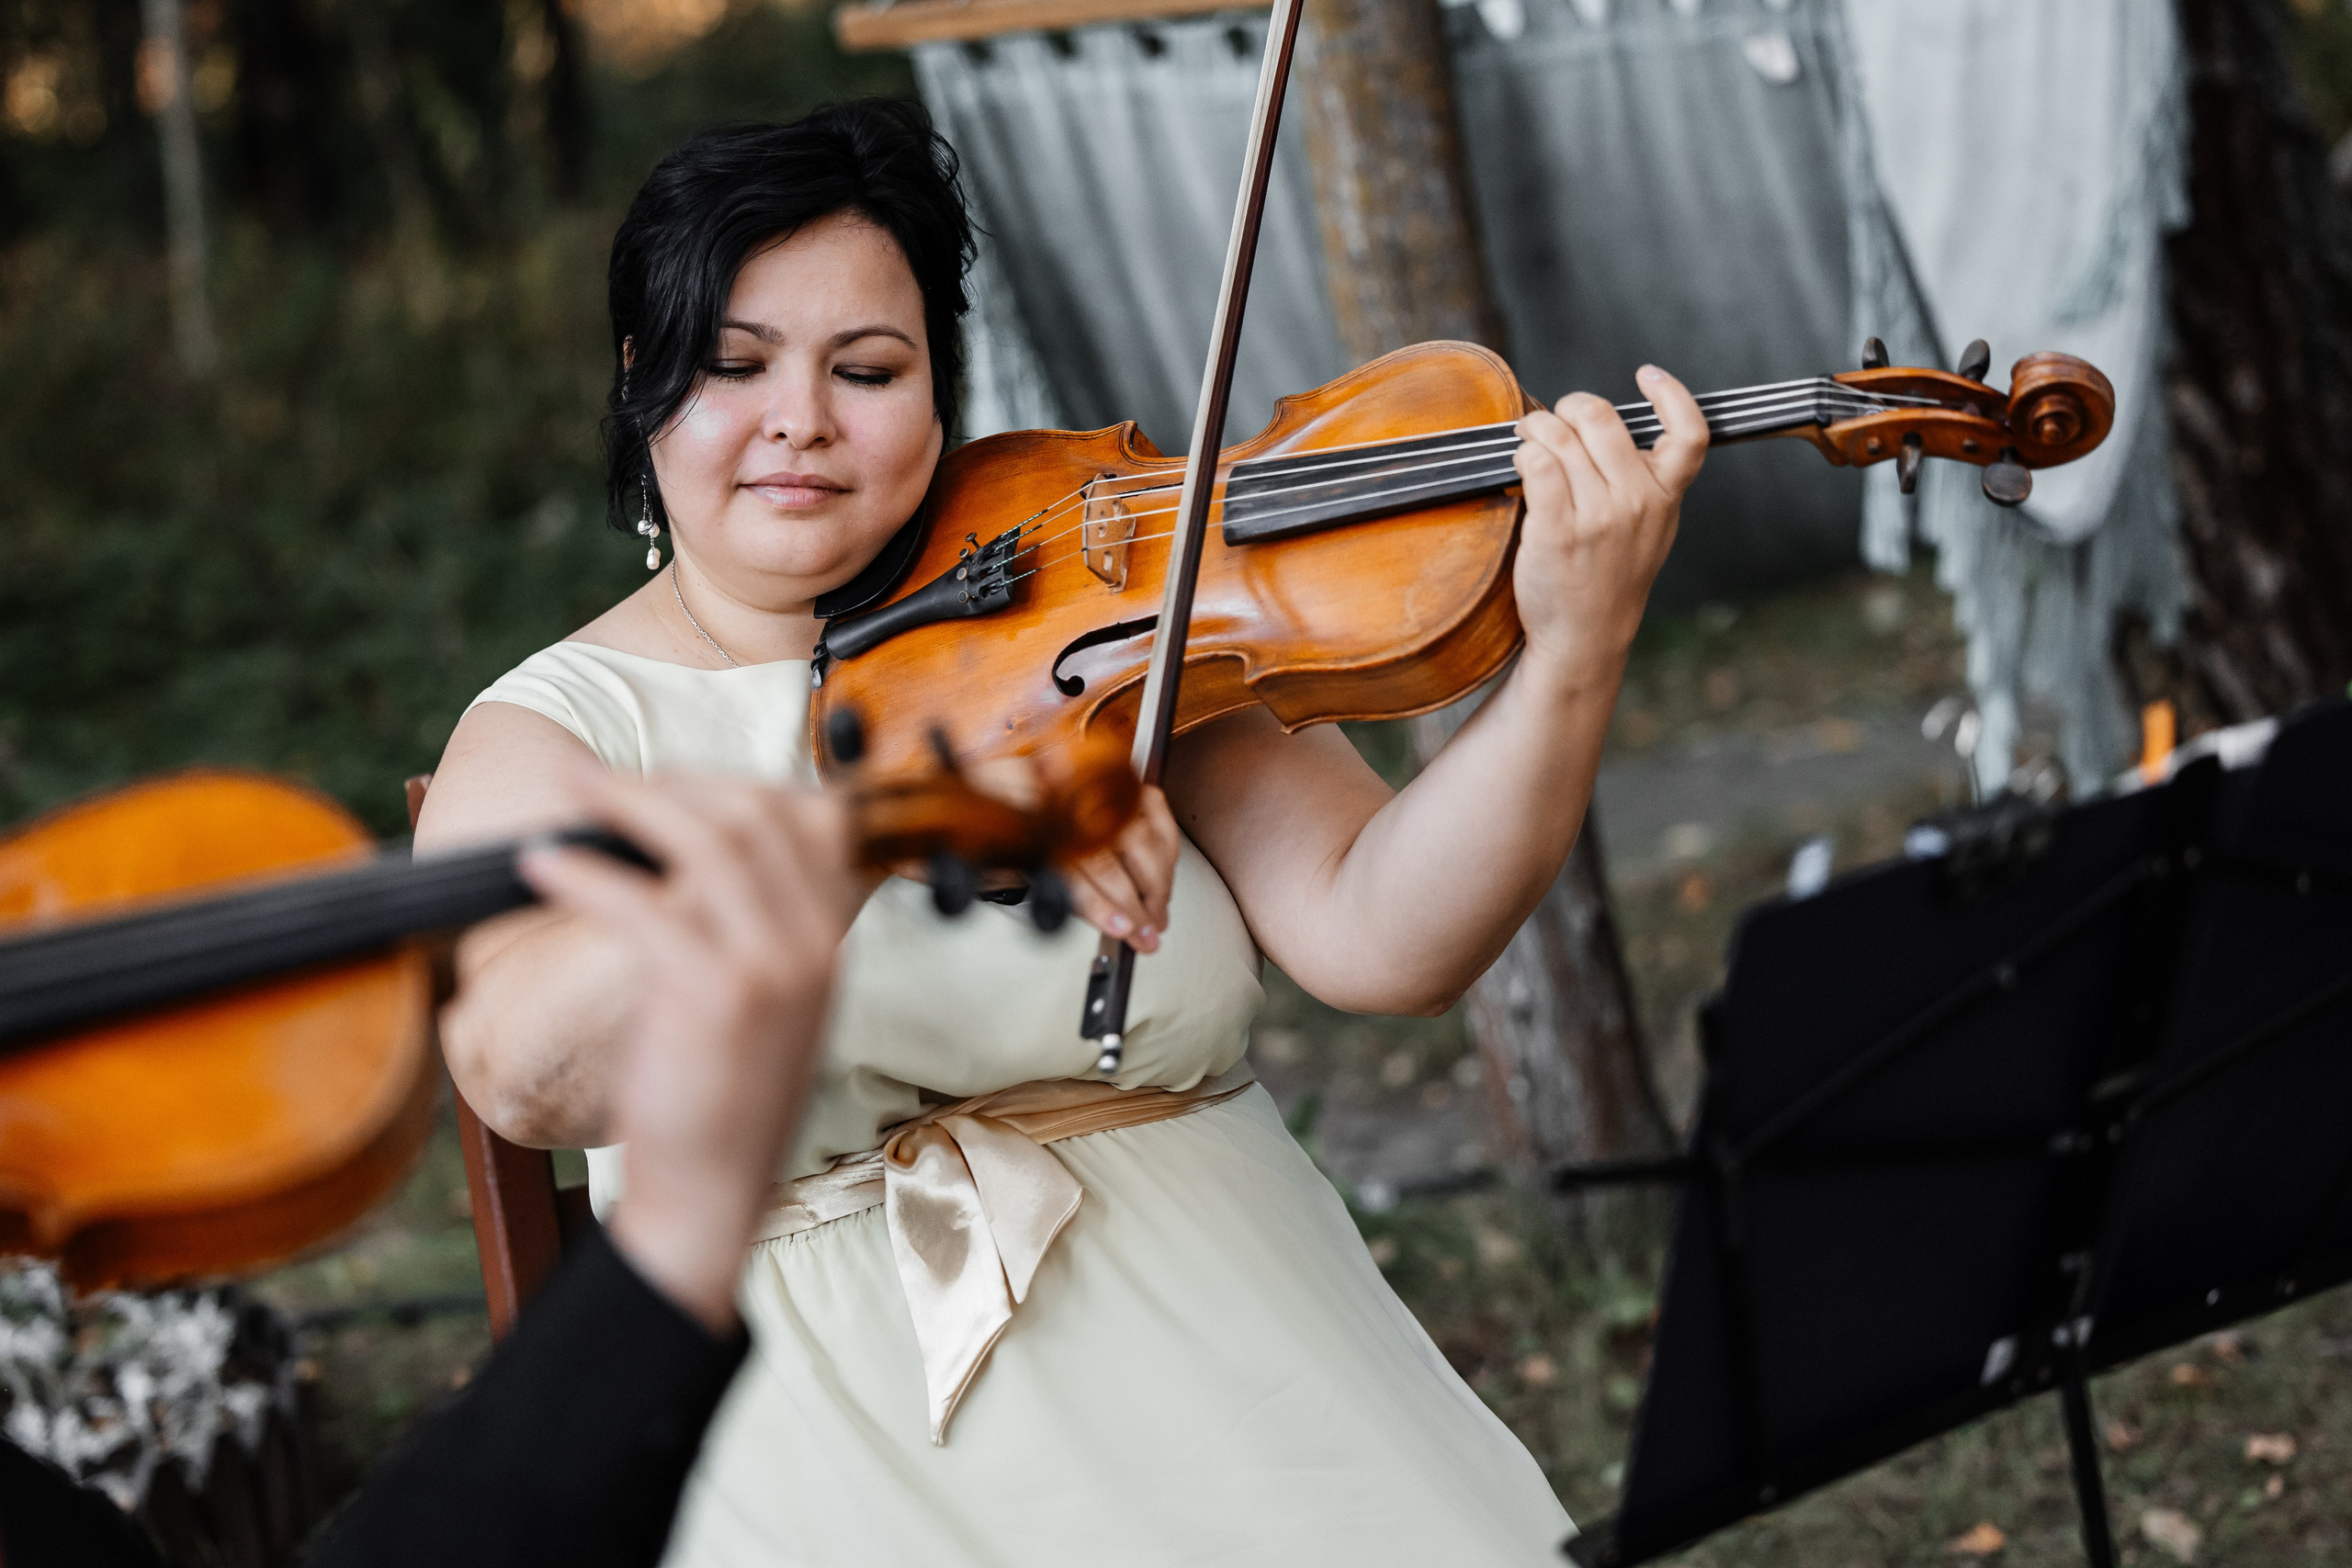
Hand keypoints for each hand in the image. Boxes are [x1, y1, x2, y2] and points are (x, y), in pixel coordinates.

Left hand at [514, 767, 858, 1333]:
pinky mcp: (714, 995)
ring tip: (573, 799)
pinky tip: (543, 867)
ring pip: (707, 840)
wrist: (712, 1194)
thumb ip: (757, 926)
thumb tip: (692, 845)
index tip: (669, 782)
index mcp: (831, 940)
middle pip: (753, 814)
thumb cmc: (721, 1098)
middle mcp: (814, 944)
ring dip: (627, 806)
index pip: (809, 817)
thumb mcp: (770, 1001)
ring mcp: (772, 968)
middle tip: (601, 782)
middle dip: (669, 782)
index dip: (732, 782)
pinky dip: (587, 873)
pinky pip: (646, 904)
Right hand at [961, 756, 1179, 952]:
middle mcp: (1063, 785)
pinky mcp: (1018, 837)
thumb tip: (1137, 886)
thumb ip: (1086, 838)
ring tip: (1138, 933)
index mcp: (1075, 774)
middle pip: (1130, 837)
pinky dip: (1096, 905)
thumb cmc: (980, 824)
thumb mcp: (1042, 821)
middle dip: (1151, 887)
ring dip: (1128, 904)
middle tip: (1154, 924)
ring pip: (1104, 859)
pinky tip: (1113, 924)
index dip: (1162, 858)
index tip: (1163, 895)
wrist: (917, 820)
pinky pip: (1070, 877)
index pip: (1142, 810)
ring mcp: (1042, 809)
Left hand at [1509, 365, 1707, 688]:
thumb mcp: (1651, 527)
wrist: (1586, 635)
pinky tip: (1521, 463)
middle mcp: (1637, 501)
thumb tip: (1605, 424)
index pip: (1689, 434)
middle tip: (1553, 422)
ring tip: (1529, 441)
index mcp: (1666, 496)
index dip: (1671, 395)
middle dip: (1568, 408)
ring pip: (1559, 436)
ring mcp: (1598, 516)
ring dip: (1535, 429)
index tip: (1648, 375)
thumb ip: (1644, 480)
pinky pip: (1536, 464)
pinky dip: (1523, 454)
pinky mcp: (1557, 530)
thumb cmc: (1611, 577)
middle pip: (1600, 417)